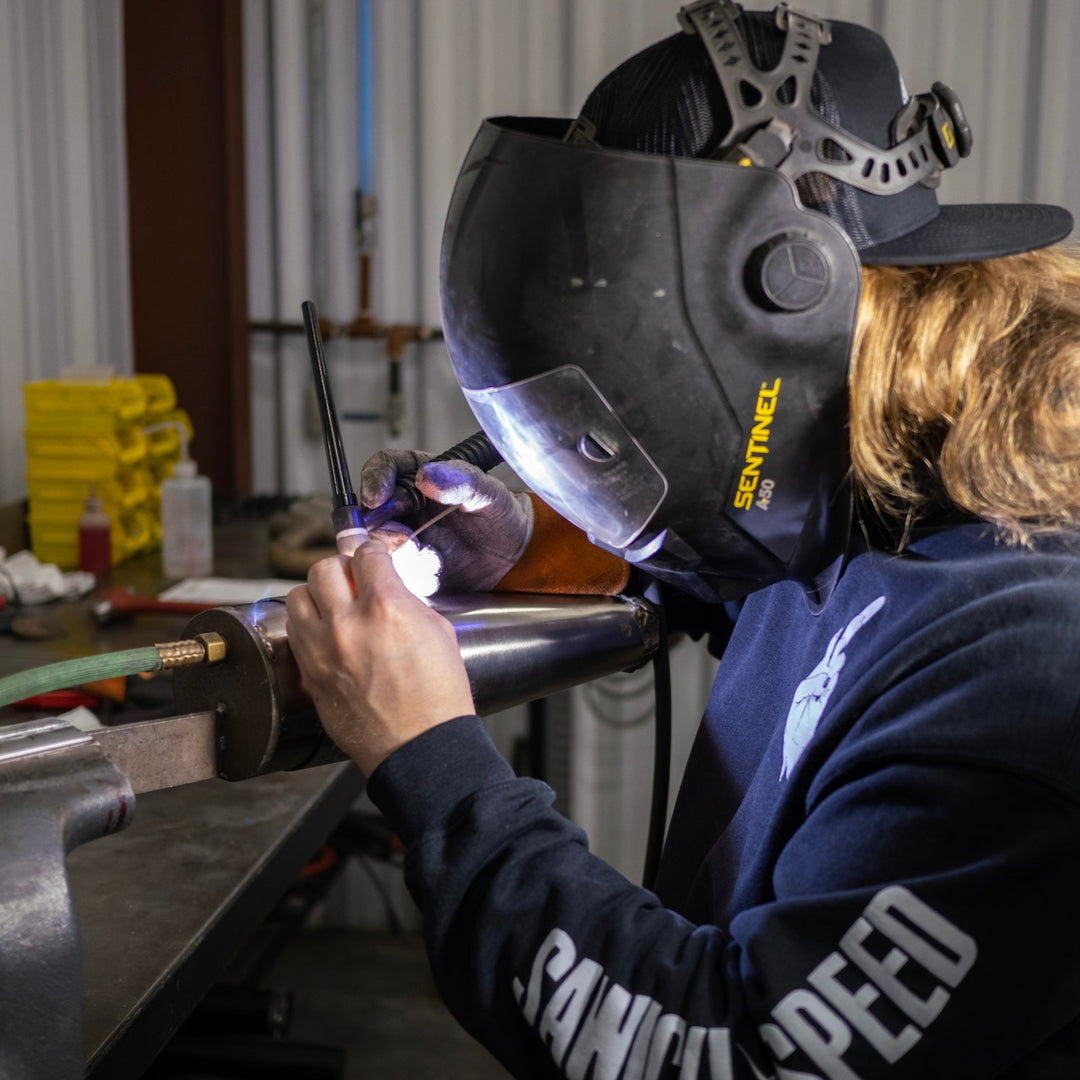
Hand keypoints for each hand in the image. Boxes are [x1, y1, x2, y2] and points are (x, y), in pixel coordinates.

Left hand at [284, 539, 475, 775]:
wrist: (420, 746)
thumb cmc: (437, 698)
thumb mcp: (438, 633)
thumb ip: (406, 601)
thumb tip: (388, 587)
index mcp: (386, 608)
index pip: (365, 554)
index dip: (373, 551)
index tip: (374, 555)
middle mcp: (347, 624)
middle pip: (324, 568)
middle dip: (343, 568)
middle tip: (355, 578)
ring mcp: (322, 650)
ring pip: (298, 595)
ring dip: (318, 594)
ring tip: (335, 604)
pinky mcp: (310, 674)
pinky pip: (295, 631)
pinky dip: (308, 624)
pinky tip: (327, 632)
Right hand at [361, 448, 531, 591]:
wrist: (512, 559)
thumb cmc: (500, 519)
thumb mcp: (491, 495)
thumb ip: (464, 480)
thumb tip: (429, 475)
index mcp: (420, 477)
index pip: (385, 467)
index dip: (375, 479)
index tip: (377, 495)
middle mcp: (406, 505)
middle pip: (373, 508)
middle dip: (380, 523)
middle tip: (400, 535)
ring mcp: (404, 536)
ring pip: (377, 542)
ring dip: (393, 551)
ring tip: (425, 557)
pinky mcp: (407, 567)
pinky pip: (392, 570)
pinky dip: (405, 573)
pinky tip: (430, 573)